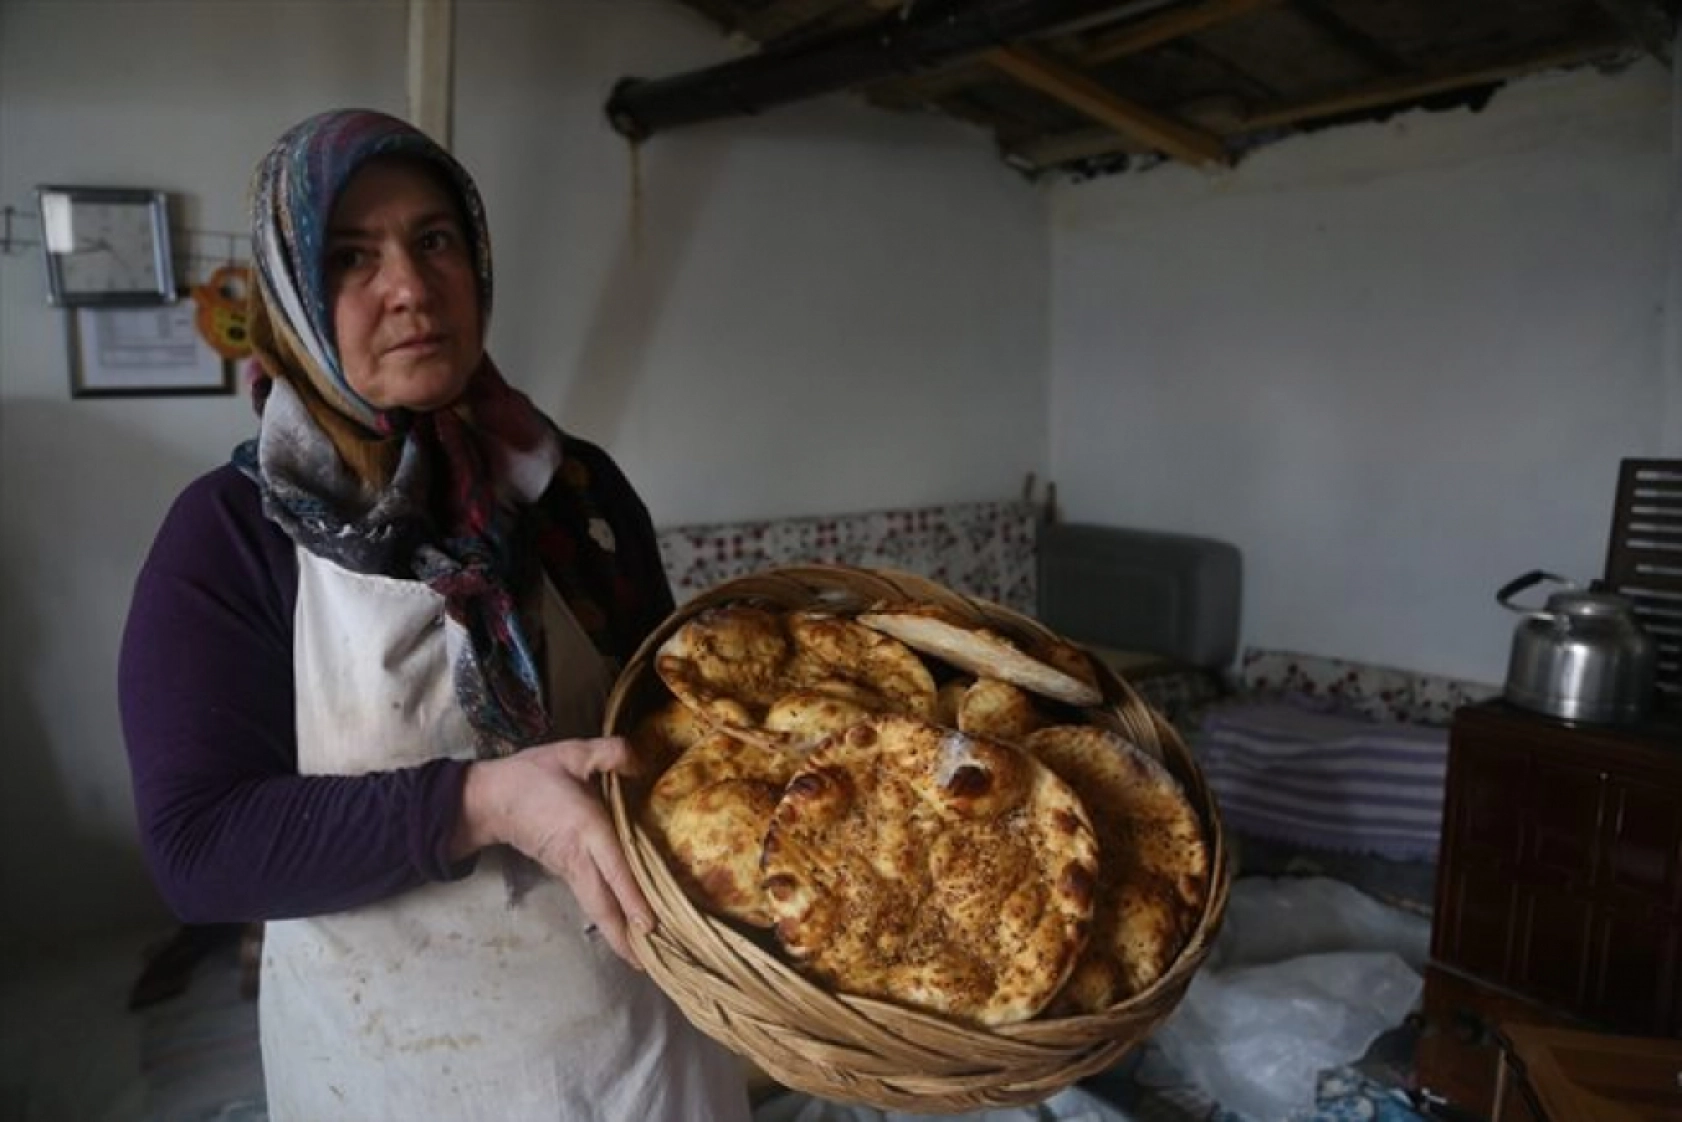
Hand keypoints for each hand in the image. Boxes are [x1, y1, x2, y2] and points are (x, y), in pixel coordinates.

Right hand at [451, 737, 652, 966]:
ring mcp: (570, 869)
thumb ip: (610, 753)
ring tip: (641, 959)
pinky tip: (623, 929)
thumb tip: (641, 758)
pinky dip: (607, 919)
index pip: (613, 868)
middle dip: (624, 937)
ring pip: (595, 907)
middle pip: (603, 904)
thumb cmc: (533, 775)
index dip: (631, 897)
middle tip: (650, 965)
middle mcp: (580, 856)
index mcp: (586, 827)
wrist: (490, 799)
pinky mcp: (564, 873)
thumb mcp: (572, 753)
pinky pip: (590, 900)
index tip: (649, 925)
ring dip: (616, 934)